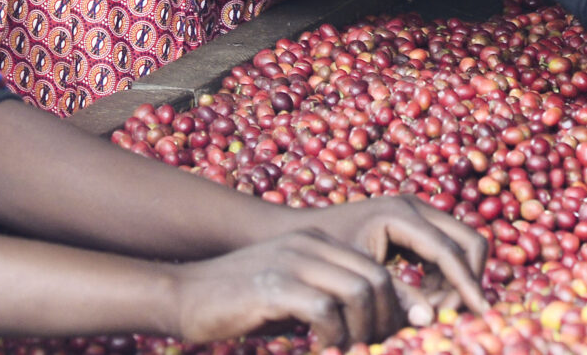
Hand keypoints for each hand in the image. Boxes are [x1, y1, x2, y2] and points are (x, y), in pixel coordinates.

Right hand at [164, 230, 426, 347]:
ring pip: (358, 291)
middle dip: (385, 320)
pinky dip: (333, 336)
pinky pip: (324, 310)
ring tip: (348, 349)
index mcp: (318, 243)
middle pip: (376, 279)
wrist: (184, 295)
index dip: (397, 304)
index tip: (402, 332)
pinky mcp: (274, 284)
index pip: (378, 268)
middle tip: (374, 346)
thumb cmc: (242, 304)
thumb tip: (374, 328)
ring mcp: (292, 261)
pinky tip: (322, 348)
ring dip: (361, 330)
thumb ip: (330, 303)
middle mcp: (310, 244)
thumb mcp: (293, 297)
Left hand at [297, 194, 491, 316]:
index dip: (467, 284)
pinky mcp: (414, 225)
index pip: (450, 251)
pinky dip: (444, 276)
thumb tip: (431, 319)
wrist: (298, 235)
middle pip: (469, 241)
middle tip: (451, 313)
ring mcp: (417, 212)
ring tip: (432, 310)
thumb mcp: (362, 277)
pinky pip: (445, 250)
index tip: (482, 313)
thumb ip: (398, 295)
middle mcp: (415, 206)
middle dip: (468, 280)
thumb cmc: (323, 255)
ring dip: (456, 280)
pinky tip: (424, 300)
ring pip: (462, 246)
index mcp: (400, 214)